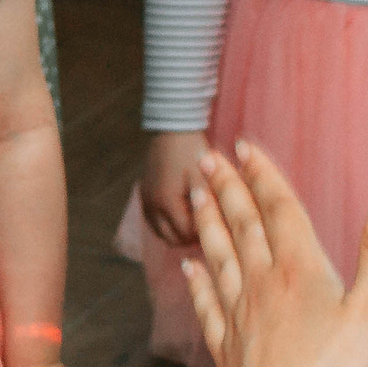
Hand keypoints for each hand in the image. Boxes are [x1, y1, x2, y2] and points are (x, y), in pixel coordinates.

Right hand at [138, 130, 212, 247]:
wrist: (173, 127)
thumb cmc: (193, 150)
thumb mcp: (206, 176)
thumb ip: (211, 203)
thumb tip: (222, 229)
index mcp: (165, 200)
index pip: (186, 233)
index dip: (205, 233)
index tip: (221, 227)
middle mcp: (151, 204)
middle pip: (172, 239)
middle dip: (192, 238)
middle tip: (211, 228)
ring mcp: (145, 200)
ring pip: (162, 233)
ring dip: (179, 233)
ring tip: (199, 222)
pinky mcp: (144, 195)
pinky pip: (155, 222)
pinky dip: (169, 225)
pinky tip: (185, 215)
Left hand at [180, 141, 367, 366]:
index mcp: (300, 271)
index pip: (279, 210)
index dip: (263, 175)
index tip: (243, 145)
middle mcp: (263, 286)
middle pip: (242, 227)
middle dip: (226, 189)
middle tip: (205, 157)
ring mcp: (240, 318)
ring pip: (219, 258)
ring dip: (207, 223)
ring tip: (193, 195)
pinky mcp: (228, 351)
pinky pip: (207, 306)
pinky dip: (197, 282)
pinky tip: (187, 268)